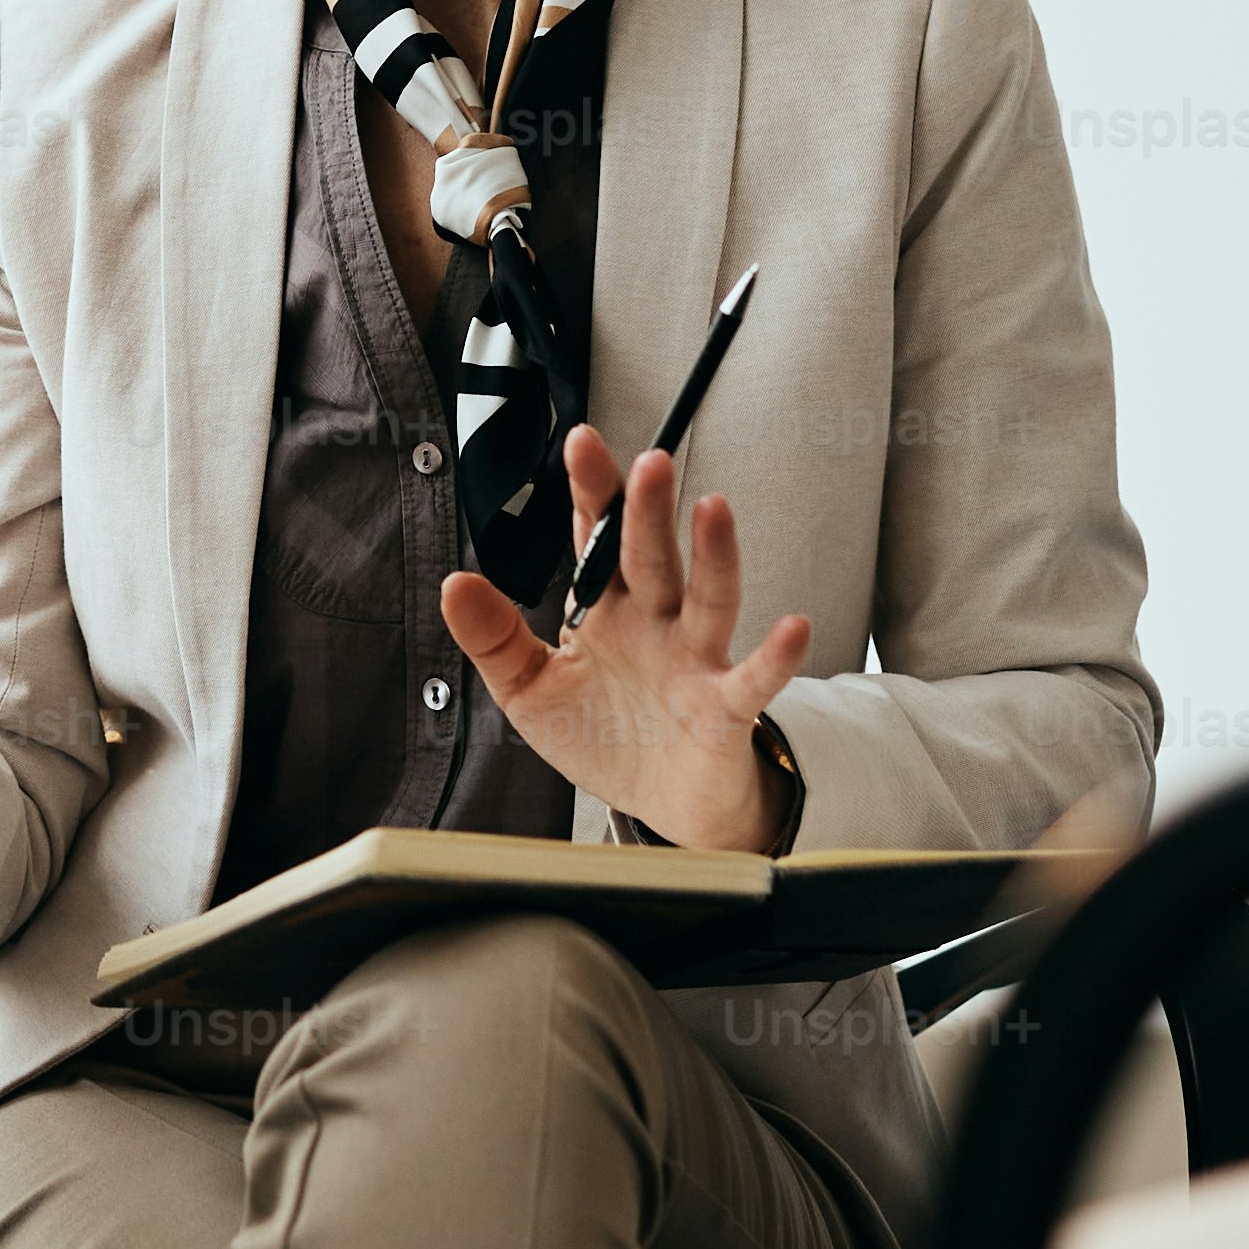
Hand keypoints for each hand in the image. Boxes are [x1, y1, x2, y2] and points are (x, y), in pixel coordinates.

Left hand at [442, 425, 813, 852]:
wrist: (661, 806)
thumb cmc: (604, 736)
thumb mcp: (531, 691)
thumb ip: (495, 639)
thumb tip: (455, 583)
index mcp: (607, 610)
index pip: (598, 539)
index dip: (592, 493)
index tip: (581, 442)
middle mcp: (656, 623)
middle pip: (652, 556)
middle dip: (647, 510)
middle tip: (648, 461)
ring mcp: (695, 661)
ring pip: (708, 598)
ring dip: (714, 555)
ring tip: (713, 509)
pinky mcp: (725, 708)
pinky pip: (754, 679)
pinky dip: (776, 656)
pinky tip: (793, 628)